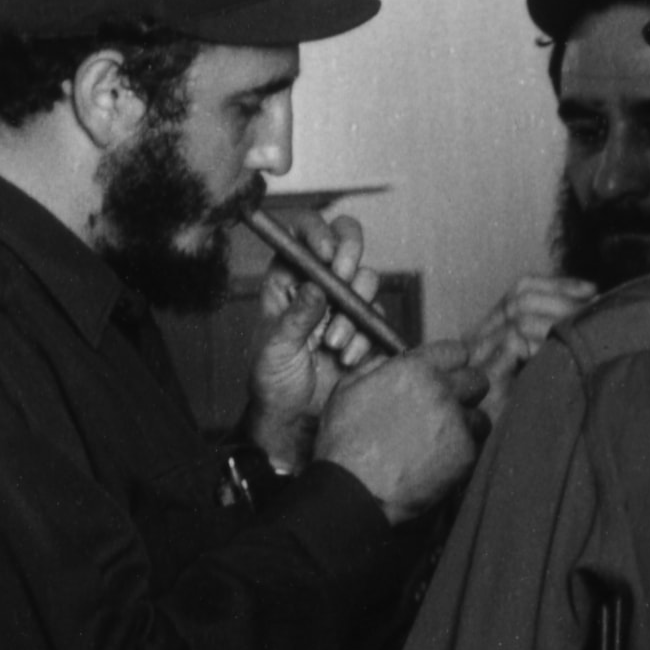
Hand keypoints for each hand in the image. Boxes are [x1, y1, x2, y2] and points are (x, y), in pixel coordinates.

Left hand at [244, 211, 379, 471]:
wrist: (293, 418)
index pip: (302, 233)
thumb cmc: (272, 380)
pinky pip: (377, 318)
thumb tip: (315, 287)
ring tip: (332, 343)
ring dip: (352, 309)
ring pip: (365, 279)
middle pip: (345, 242)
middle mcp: (318, 283)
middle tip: (343, 277)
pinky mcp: (365, 328)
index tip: (325, 253)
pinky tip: (347, 358)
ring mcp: (343, 304)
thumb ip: (296, 318)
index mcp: (286, 278)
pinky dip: (365, 337)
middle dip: (349, 255)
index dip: (318, 231)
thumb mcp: (275, 348)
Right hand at [314, 341, 489, 523]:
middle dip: (466, 391)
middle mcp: (442, 391)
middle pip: (477, 380)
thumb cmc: (344, 440)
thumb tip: (393, 360)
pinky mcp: (465, 455)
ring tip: (444, 439)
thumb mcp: (347, 389)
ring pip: (481, 416)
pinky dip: (461, 453)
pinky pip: (475, 447)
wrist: (354, 488)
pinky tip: (440, 460)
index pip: (456, 352)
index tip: (445, 376)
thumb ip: (375, 367)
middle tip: (449, 407)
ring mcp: (457, 423)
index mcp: (415, 369)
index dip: (450, 364)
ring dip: (466, 425)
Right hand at [464, 275, 594, 423]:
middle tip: (598, 307)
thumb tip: (592, 301)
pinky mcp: (483, 376)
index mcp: (495, 332)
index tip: (593, 291)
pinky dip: (545, 340)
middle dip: (563, 296)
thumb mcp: (551, 366)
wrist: (518, 463)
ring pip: (518, 311)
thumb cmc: (542, 417)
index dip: (558, 284)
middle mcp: (480, 339)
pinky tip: (569, 352)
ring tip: (588, 325)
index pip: (521, 288)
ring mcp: (478, 357)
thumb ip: (557, 336)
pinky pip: (515, 339)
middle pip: (519, 294)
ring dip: (559, 315)